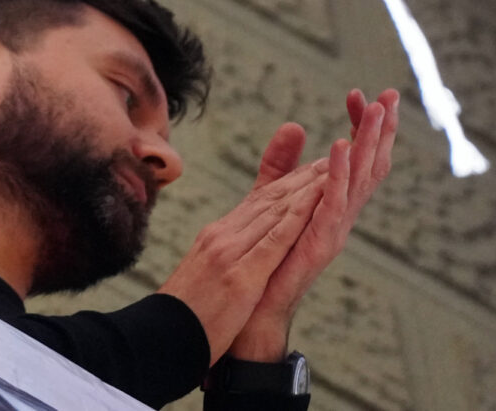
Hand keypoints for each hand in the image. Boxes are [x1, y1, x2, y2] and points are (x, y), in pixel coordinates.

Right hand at [156, 153, 330, 357]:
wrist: (165, 336)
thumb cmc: (186, 313)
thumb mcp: (206, 275)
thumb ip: (224, 256)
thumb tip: (239, 249)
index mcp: (216, 236)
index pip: (258, 203)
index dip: (287, 183)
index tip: (310, 168)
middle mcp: (222, 236)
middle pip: (268, 201)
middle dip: (301, 179)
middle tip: (328, 159)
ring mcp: (230, 254)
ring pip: (273, 214)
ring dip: (304, 191)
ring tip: (330, 172)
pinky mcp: (240, 276)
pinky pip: (273, 242)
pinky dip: (295, 220)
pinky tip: (312, 205)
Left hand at [226, 88, 400, 360]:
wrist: (255, 303)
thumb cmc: (268, 253)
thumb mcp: (273, 196)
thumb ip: (282, 164)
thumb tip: (296, 125)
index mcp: (332, 200)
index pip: (354, 155)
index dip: (360, 125)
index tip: (361, 93)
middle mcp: (341, 212)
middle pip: (369, 164)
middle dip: (380, 130)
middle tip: (390, 94)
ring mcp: (335, 227)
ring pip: (361, 180)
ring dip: (368, 144)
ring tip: (376, 111)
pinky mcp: (321, 242)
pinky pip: (333, 203)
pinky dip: (337, 174)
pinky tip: (338, 147)